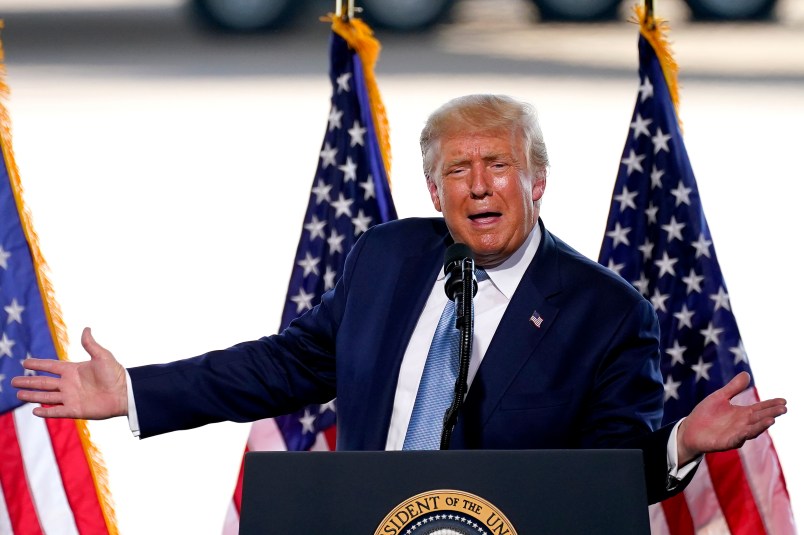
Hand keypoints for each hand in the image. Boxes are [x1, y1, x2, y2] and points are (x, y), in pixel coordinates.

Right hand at [11, 327, 127, 419]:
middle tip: (13, 381)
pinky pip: (57, 411)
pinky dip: (46, 412)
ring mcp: (71, 397)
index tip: (24, 363)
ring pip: (46, 396)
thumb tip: (86, 328)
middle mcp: (69, 384)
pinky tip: (35, 411)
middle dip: (28, 382)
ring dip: (32, 396)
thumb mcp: (102, 356)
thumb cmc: (116, 373)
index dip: (38, 364)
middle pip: (44, 382)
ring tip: (18, 394)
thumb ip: (90, 344)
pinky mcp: (75, 410)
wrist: (125, 393)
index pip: (51, 366)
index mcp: (74, 370)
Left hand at [677, 371, 786, 465]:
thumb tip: (746, 373)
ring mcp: (735, 434)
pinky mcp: (725, 443)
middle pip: (759, 419)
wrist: (690, 430)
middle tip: (783, 409)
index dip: (771, 405)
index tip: (784, 401)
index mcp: (742, 414)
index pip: (760, 408)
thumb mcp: (719, 397)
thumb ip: (733, 388)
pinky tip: (746, 431)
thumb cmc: (706, 414)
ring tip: (771, 420)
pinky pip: (735, 440)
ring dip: (761, 426)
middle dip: (771, 414)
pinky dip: (741, 436)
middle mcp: (742, 425)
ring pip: (751, 430)